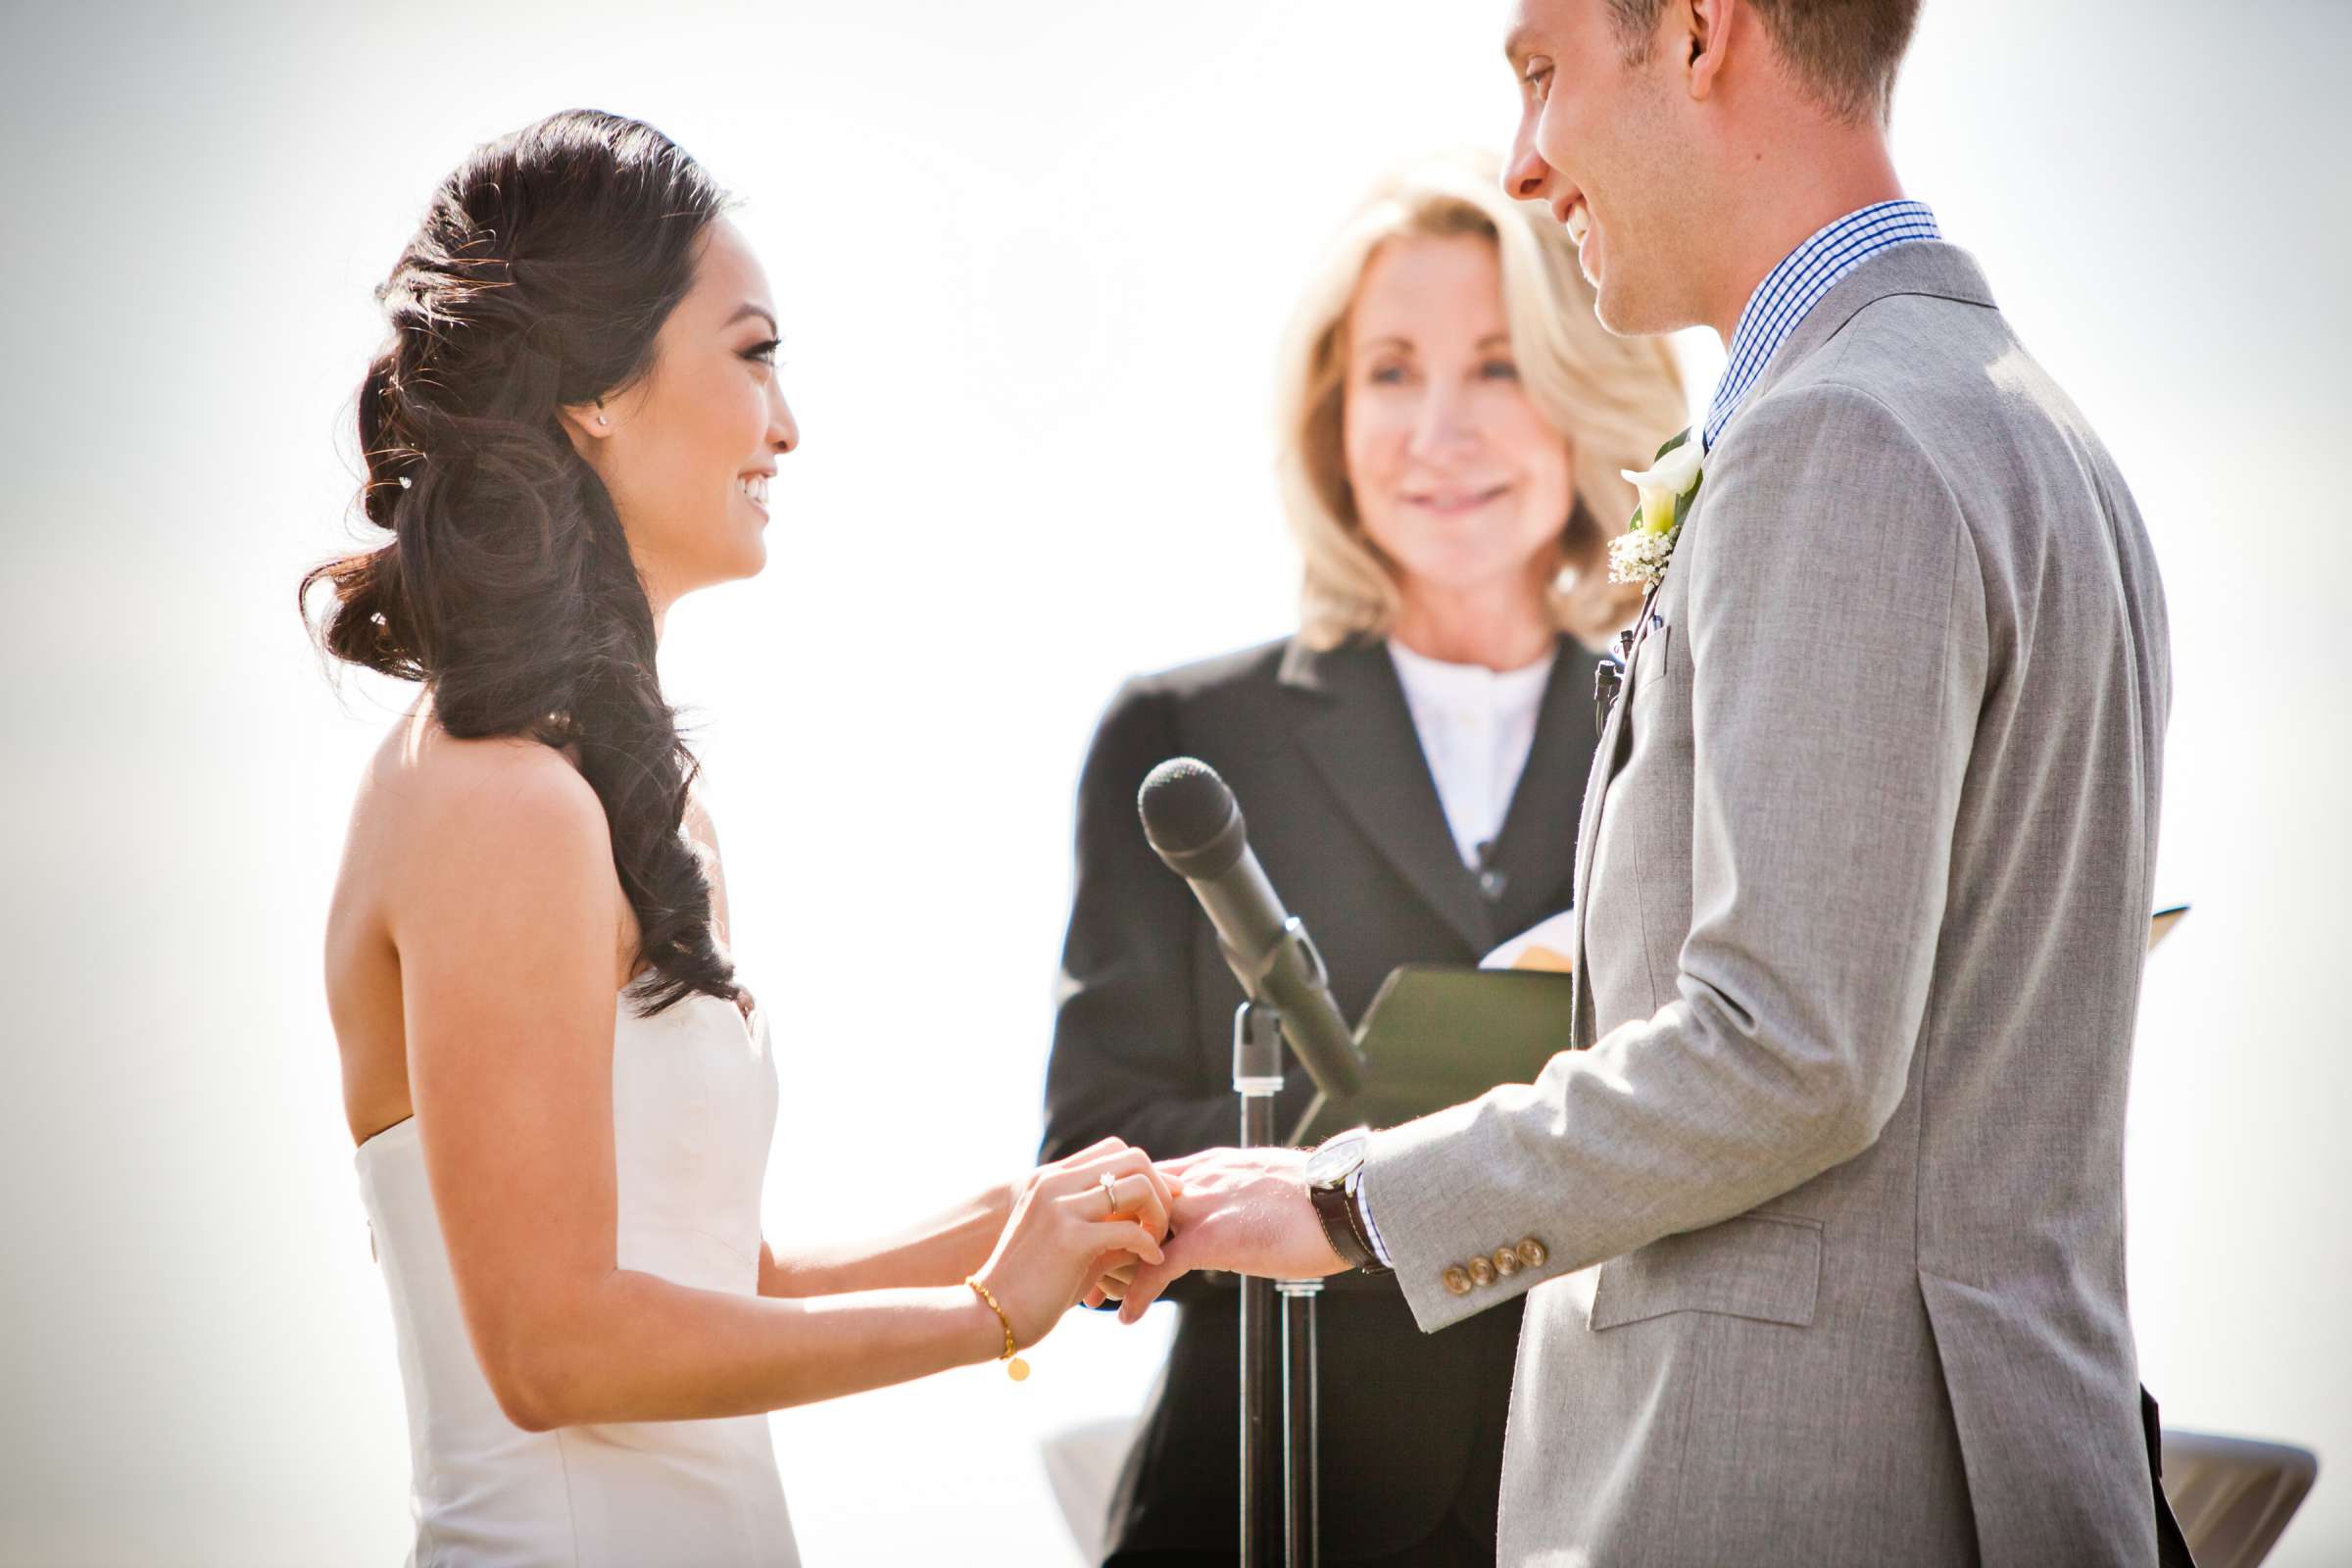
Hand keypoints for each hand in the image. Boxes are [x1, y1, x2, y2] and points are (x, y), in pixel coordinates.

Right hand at [972, 1139, 1174, 1347]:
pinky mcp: (1070, 1238)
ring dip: (1158, 1214)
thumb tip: (1147, 1229)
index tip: (1159, 1207)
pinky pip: (1131, 1231)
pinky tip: (1150, 1262)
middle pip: (1134, 1159)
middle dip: (1160, 1190)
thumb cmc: (1031, 1287)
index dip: (1147, 1174)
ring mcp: (1061, 1206)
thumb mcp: (1068, 1244)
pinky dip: (1150, 1246)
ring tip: (1154, 1244)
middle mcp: (1055, 1184)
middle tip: (1160, 1227)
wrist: (989, 1314)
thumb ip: (1104, 1228)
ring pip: (1139, 1186)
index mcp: (1051, 1179)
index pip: (1115, 1149)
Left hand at [1114, 1146, 1348, 1322]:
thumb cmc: (1321, 1200)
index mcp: (1211, 1167)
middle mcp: (1198, 1179)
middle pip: (1130, 1203)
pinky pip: (1159, 1268)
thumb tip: (1242, 1215)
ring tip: (1092, 1297)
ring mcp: (1202, 1206)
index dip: (1127, 1211)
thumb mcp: (1269, 1190)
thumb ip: (1242, 1198)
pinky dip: (1138, 1294)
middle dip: (1105, 1235)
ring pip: (1134, 1232)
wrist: (1346, 1200)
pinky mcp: (1211, 1237)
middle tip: (1085, 1267)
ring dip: (1109, 1266)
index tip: (1109, 1237)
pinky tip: (1125, 1318)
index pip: (1150, 1182)